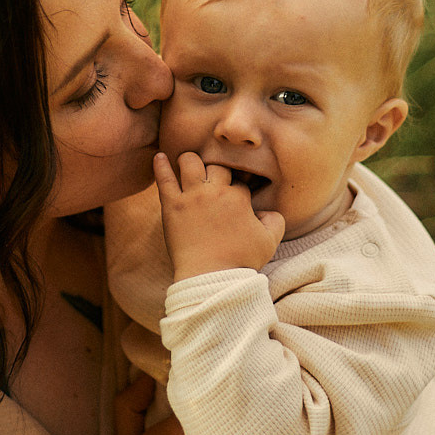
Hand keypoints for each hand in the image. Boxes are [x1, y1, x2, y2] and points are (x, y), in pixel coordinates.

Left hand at [155, 151, 284, 280]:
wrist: (211, 278)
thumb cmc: (240, 261)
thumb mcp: (270, 241)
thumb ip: (275, 220)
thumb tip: (265, 210)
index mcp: (238, 198)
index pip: (238, 181)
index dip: (237, 187)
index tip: (234, 194)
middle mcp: (215, 192)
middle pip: (216, 165)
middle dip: (217, 170)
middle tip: (213, 179)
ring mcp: (191, 197)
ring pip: (190, 162)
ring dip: (191, 161)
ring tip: (189, 164)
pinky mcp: (172, 206)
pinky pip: (164, 179)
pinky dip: (160, 166)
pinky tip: (159, 156)